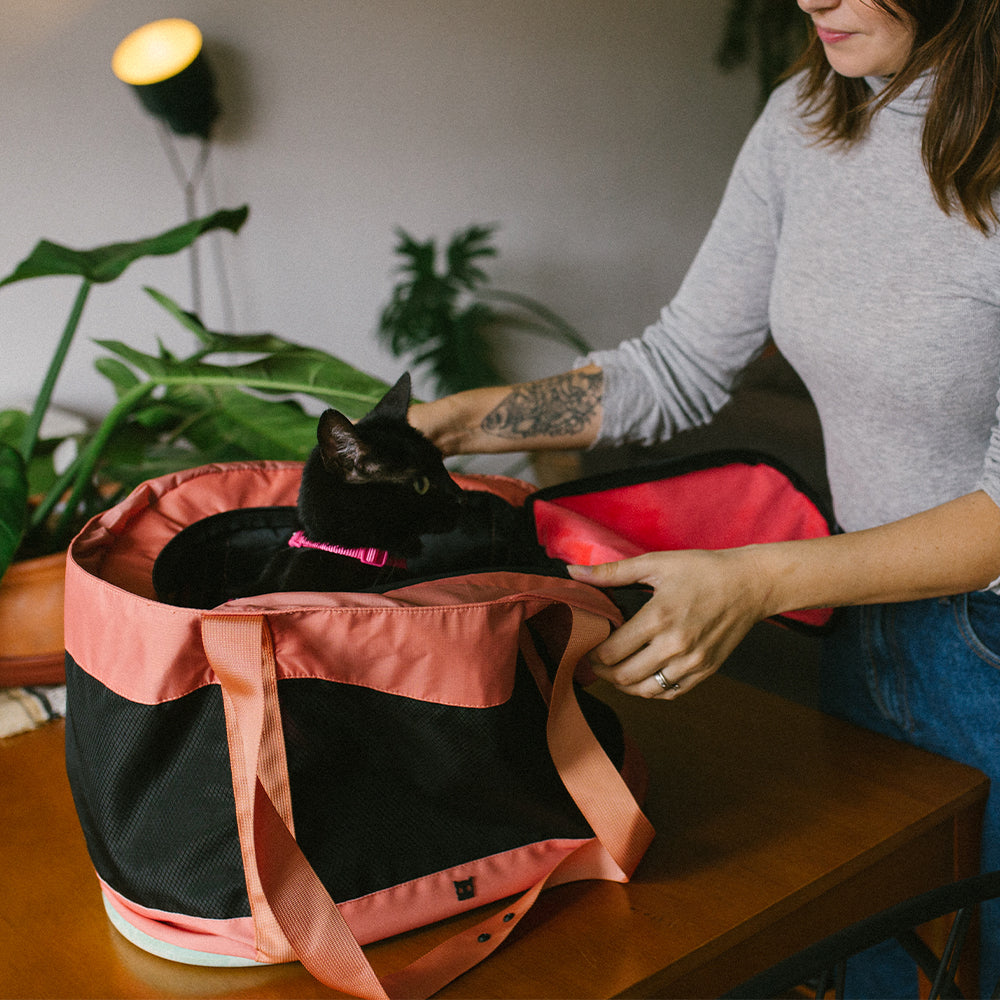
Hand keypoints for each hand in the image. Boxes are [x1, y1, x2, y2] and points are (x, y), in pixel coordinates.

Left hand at [567, 548, 769, 698]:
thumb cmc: (702, 569)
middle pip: (625, 676)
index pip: (612, 651)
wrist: (750, 584)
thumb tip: (573, 573)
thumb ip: (612, 572)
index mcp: (660, 617)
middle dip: (602, 672)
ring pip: (647, 690)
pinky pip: (671, 693)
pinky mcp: (706, 670)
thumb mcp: (656, 563)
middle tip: (593, 663)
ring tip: (614, 672)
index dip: (591, 654)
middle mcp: (676, 645)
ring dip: (624, 685)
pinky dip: (651, 691)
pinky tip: (641, 677)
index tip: (584, 647)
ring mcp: (693, 662)